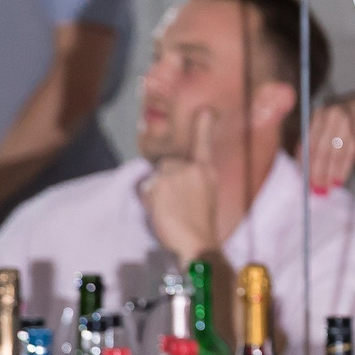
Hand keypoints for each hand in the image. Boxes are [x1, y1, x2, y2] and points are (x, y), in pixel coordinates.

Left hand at [142, 109, 221, 263]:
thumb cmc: (201, 226)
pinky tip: (162, 213)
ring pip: (156, 176)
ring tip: (170, 211)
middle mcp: (192, 169)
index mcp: (207, 172)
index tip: (206, 110)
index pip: (203, 144)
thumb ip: (193, 180)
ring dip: (157, 191)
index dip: (203, 126)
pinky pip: (147, 189)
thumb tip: (171, 175)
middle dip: (167, 180)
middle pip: (168, 164)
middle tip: (176, 204)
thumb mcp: (206, 196)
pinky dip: (149, 201)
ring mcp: (175, 176)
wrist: (198, 243)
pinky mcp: (159, 186)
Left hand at [305, 95, 354, 189]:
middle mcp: (330, 113)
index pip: (308, 140)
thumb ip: (326, 142)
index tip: (303, 178)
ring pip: (333, 150)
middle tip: (316, 188)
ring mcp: (346, 117)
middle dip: (316, 170)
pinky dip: (344, 167)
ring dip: (329, 172)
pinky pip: (350, 150)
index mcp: (321, 113)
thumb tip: (313, 168)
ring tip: (326, 187)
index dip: (305, 161)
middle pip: (319, 147)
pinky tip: (339, 179)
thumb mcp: (339, 126)